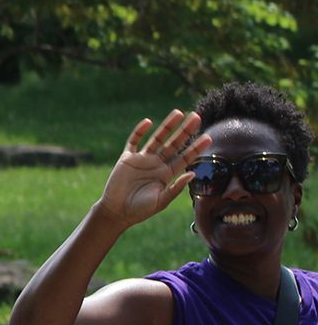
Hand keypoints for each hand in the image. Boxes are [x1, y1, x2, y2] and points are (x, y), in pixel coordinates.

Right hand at [99, 109, 208, 227]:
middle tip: (196, 117)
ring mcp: (142, 159)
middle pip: (174, 143)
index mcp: (167, 174)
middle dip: (185, 131)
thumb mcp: (161, 201)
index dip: (196, 147)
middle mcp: (156, 164)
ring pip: (157, 139)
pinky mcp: (127, 159)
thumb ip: (176, 188)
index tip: (208, 137)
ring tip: (178, 113)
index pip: (185, 157)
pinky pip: (134, 141)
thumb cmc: (140, 210)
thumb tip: (192, 173)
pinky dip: (140, 131)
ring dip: (167, 126)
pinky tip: (148, 122)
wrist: (116, 212)